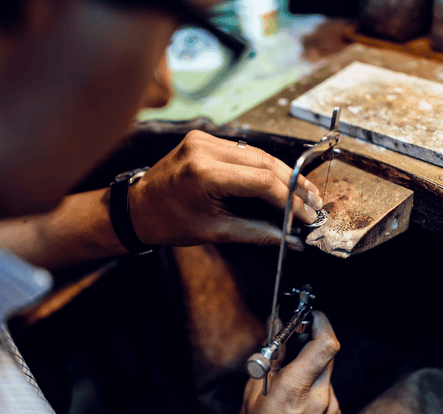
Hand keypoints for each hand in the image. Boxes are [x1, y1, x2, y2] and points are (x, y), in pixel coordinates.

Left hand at [129, 130, 322, 247]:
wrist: (139, 207)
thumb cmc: (168, 222)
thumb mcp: (215, 231)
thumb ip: (258, 232)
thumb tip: (290, 239)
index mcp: (204, 173)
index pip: (262, 181)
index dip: (289, 200)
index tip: (306, 215)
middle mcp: (204, 148)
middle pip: (264, 162)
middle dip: (293, 184)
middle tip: (312, 203)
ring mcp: (203, 139)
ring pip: (257, 153)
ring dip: (282, 173)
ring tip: (302, 193)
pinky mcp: (204, 138)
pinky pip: (243, 150)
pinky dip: (262, 166)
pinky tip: (278, 180)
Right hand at [238, 311, 340, 413]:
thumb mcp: (253, 393)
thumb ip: (270, 358)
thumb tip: (276, 330)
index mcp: (296, 388)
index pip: (325, 345)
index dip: (321, 323)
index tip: (310, 314)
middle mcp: (320, 397)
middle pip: (327, 353)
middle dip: (311, 339)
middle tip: (293, 337)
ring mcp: (330, 408)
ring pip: (325, 370)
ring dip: (309, 362)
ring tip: (287, 373)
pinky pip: (325, 387)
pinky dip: (312, 380)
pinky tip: (293, 392)